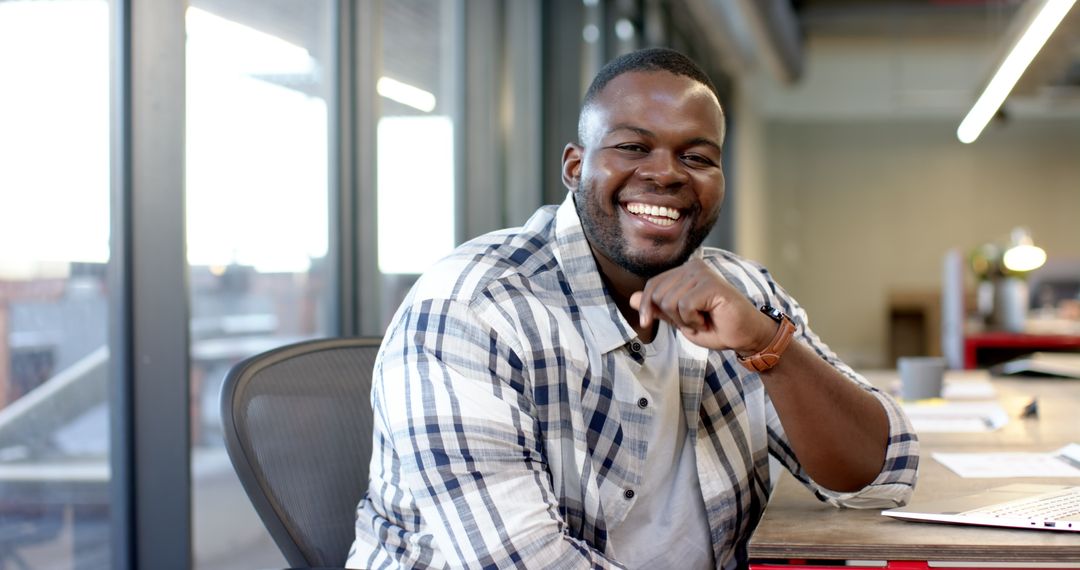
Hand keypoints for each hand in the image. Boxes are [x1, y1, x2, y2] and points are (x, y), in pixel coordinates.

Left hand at [629, 258, 774, 352]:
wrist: (745, 336)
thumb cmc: (716, 327)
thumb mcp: (679, 319)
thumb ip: (658, 308)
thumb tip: (631, 298)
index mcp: (684, 272)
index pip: (653, 285)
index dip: (645, 306)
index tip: (645, 323)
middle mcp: (693, 267)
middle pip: (658, 294)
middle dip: (671, 316)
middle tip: (693, 321)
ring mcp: (702, 273)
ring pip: (669, 301)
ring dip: (684, 320)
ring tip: (703, 320)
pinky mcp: (711, 284)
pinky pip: (685, 306)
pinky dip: (693, 320)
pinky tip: (708, 319)